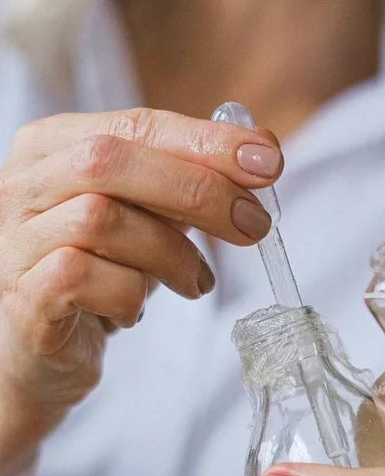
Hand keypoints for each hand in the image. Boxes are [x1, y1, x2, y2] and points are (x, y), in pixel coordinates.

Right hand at [0, 107, 282, 474]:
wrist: (40, 351)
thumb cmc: (98, 275)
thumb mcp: (148, 219)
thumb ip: (190, 183)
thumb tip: (262, 153)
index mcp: (53, 146)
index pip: (136, 125)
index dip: (206, 141)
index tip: (268, 160)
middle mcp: (23, 184)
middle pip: (109, 161)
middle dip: (197, 190)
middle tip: (253, 225)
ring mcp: (15, 240)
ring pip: (99, 219)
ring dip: (170, 254)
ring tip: (195, 282)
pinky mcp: (23, 296)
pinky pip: (82, 279)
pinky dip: (129, 296)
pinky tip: (136, 310)